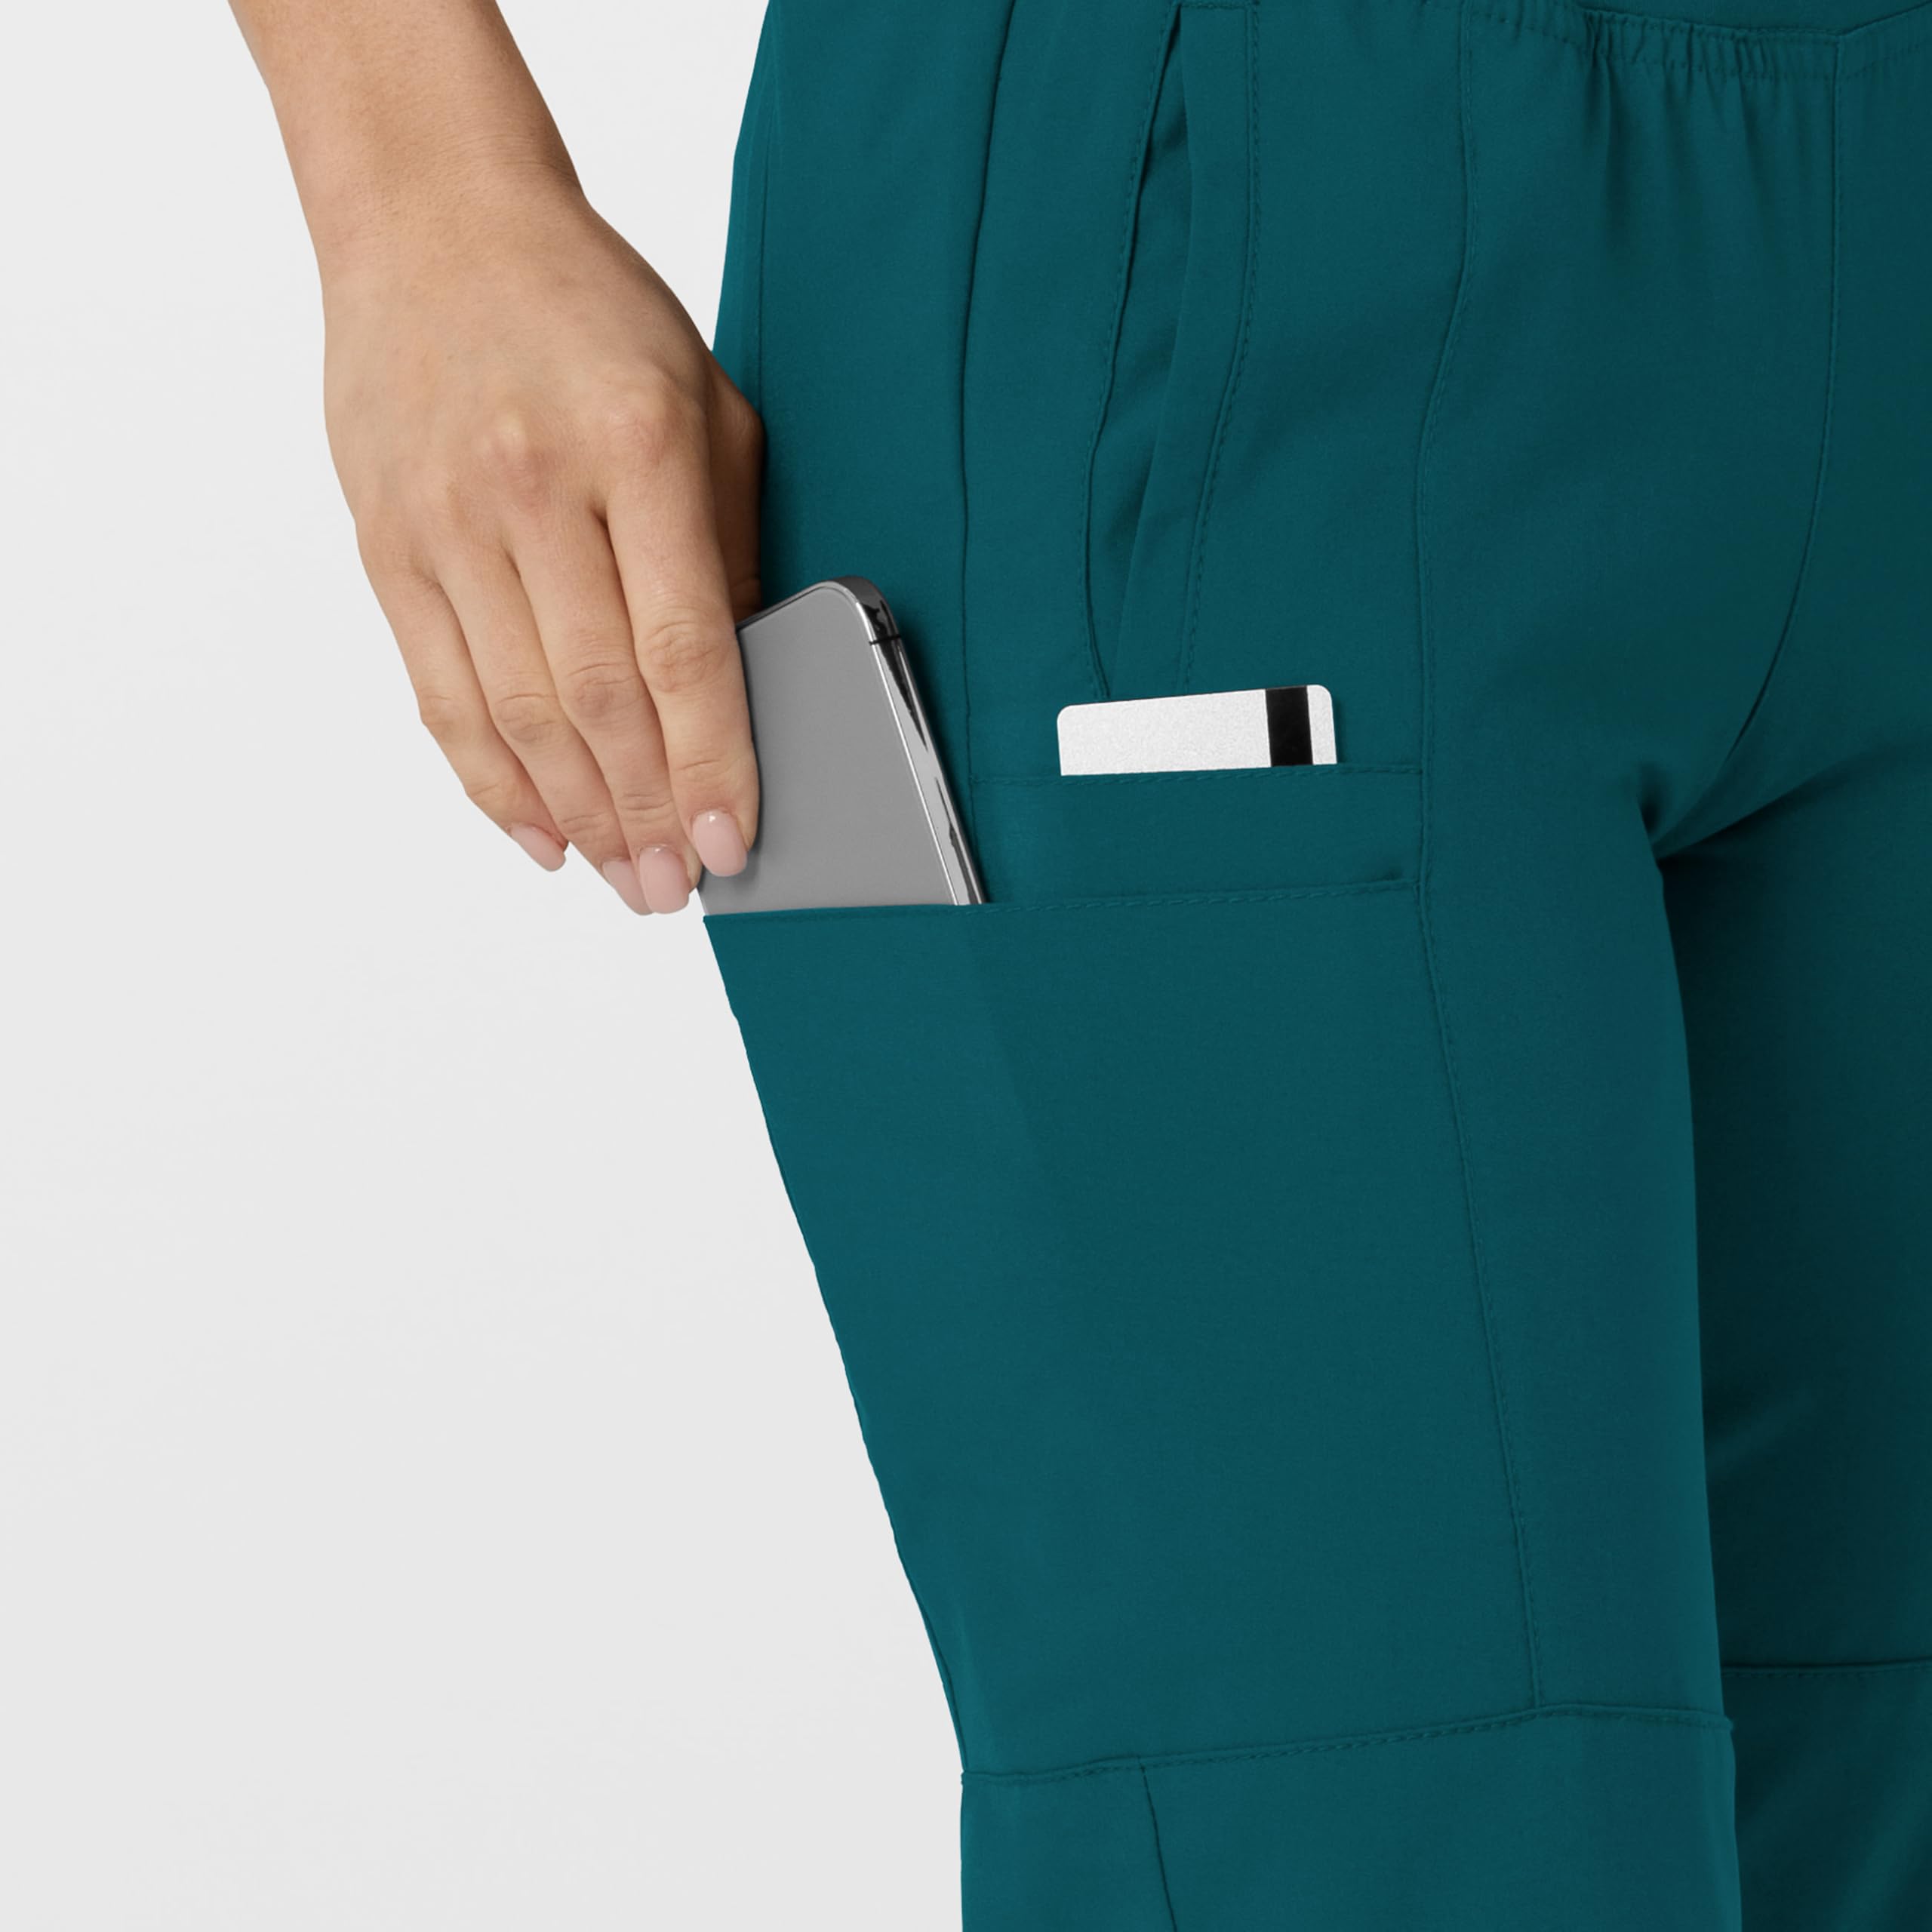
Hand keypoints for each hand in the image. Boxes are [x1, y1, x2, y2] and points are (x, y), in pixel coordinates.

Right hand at [322, 172, 762, 913]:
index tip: (734, 841)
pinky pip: (440, 695)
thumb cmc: (592, 311)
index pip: (683, 647)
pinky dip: (490, 781)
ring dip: (578, 816)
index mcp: (635, 446)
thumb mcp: (705, 399)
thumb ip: (729, 539)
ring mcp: (446, 522)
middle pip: (599, 699)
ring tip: (626, 878)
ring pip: (517, 714)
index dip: (712, 761)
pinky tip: (540, 835)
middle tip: (680, 889)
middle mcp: (531, 489)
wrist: (434, 222)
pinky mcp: (387, 547)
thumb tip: (747, 683)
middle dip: (647, 814)